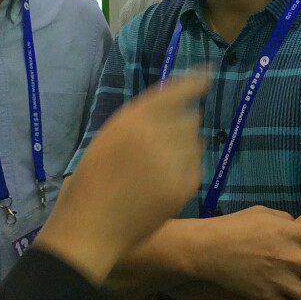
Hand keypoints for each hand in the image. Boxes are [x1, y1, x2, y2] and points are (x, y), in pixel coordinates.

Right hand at [41, 73, 209, 280]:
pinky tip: (164, 180)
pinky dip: (187, 167)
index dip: (195, 82)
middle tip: (163, 141)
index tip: (208, 73)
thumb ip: (138, 119)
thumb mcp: (108, 138)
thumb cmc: (92, 180)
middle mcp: (157, 136)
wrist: (92, 226)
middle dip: (182, 123)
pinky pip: (196, 165)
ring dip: (185, 145)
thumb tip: (171, 103)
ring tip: (159, 163)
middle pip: (190, 116)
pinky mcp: (184, 186)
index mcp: (133, 120)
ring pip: (195, 140)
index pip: (175, 92)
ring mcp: (174, 162)